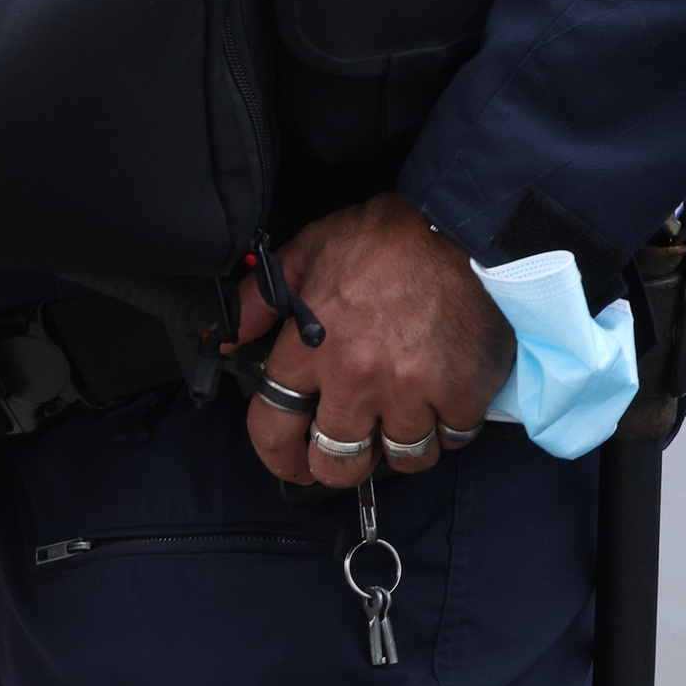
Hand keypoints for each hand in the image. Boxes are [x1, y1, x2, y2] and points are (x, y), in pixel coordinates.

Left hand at [231, 194, 515, 490]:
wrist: (457, 220)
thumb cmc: (381, 236)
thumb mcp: (305, 253)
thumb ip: (257, 302)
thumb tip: (222, 340)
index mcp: (313, 347)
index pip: (274, 427)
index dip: (277, 456)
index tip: (290, 462)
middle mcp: (358, 378)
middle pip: (338, 464)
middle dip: (337, 465)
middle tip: (348, 450)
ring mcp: (413, 389)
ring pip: (402, 460)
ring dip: (399, 447)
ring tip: (401, 422)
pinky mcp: (462, 390)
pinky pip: (451, 440)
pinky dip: (447, 428)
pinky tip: (442, 401)